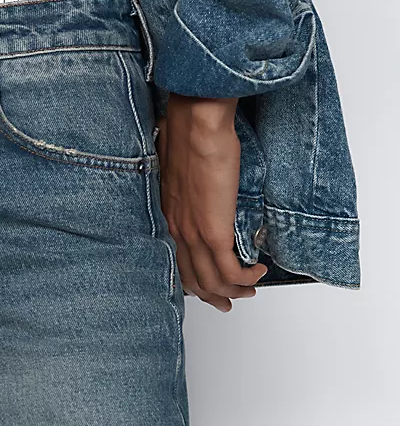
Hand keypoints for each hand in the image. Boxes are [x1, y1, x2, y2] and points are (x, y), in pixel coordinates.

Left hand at [156, 94, 267, 311]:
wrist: (196, 124)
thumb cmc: (189, 134)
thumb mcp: (183, 167)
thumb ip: (190, 185)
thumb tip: (204, 188)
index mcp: (169, 214)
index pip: (178, 261)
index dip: (194, 280)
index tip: (208, 286)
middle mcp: (176, 228)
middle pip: (193, 279)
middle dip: (214, 295)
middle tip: (231, 301)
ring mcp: (193, 232)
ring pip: (212, 280)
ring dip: (234, 291)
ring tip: (250, 289)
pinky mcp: (213, 230)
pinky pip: (229, 270)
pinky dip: (245, 278)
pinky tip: (256, 273)